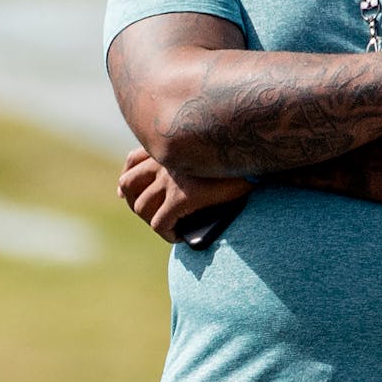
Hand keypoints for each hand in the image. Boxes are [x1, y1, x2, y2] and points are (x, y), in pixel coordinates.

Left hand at [117, 147, 253, 242]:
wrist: (257, 163)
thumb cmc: (240, 161)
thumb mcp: (211, 155)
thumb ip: (193, 161)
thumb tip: (178, 184)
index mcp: (170, 145)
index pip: (133, 159)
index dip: (127, 178)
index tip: (124, 192)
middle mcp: (164, 160)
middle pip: (128, 184)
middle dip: (133, 201)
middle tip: (147, 213)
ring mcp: (170, 179)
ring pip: (141, 207)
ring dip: (150, 220)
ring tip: (165, 226)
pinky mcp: (182, 197)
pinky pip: (160, 224)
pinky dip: (166, 233)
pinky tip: (177, 236)